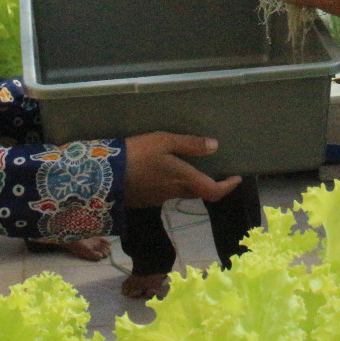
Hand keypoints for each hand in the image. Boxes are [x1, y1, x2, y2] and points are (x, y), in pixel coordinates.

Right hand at [123, 132, 241, 207]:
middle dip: (207, 182)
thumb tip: (215, 146)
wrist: (103, 175)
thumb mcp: (164, 141)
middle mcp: (174, 192)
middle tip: (212, 168)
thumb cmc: (138, 154)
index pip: (213, 191)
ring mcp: (159, 198)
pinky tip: (161, 169)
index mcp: (183, 179)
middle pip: (197, 191)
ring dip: (187, 181)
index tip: (236, 178)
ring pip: (180, 191)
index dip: (228, 187)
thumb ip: (190, 144)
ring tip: (184, 164)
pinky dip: (169, 182)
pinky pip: (164, 191)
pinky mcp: (145, 199)